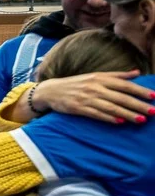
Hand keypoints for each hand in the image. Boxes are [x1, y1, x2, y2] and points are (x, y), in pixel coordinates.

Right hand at [30, 70, 153, 123]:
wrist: (50, 90)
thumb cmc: (76, 83)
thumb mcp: (95, 76)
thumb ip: (117, 75)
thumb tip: (136, 73)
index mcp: (101, 78)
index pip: (124, 85)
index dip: (139, 91)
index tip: (153, 96)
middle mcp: (95, 87)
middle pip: (121, 97)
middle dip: (138, 105)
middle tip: (153, 111)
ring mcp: (86, 98)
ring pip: (111, 107)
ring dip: (127, 114)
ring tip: (141, 119)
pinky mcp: (78, 108)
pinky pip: (96, 114)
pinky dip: (108, 118)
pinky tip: (119, 122)